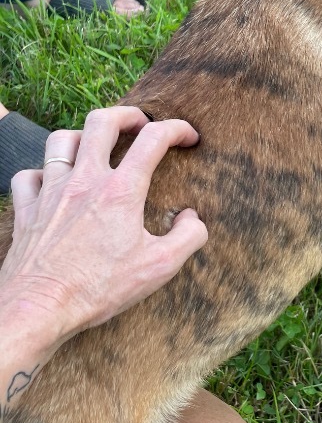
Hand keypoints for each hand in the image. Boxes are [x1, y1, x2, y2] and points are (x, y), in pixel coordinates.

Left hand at [1, 106, 207, 363]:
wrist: (39, 308)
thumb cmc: (99, 289)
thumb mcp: (160, 268)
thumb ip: (188, 237)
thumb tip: (192, 218)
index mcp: (120, 191)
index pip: (154, 139)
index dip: (177, 129)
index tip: (189, 138)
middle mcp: (84, 181)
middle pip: (102, 122)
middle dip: (127, 114)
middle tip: (141, 124)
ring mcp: (51, 192)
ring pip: (61, 139)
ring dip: (82, 136)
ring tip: (96, 146)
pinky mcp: (27, 209)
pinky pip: (29, 175)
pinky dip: (43, 172)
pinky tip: (54, 183)